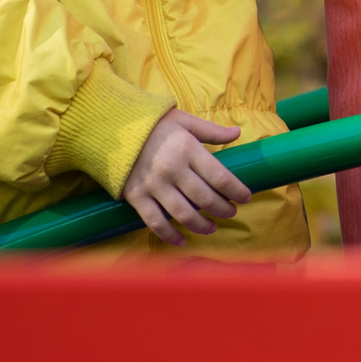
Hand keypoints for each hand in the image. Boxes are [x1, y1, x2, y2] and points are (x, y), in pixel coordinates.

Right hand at [121, 109, 249, 245]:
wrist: (113, 129)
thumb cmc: (155, 124)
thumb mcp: (185, 121)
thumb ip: (212, 131)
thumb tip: (237, 133)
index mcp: (188, 149)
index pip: (219, 176)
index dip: (236, 190)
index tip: (246, 197)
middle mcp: (172, 169)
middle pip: (204, 198)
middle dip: (223, 209)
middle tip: (232, 212)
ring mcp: (153, 185)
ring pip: (183, 213)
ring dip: (201, 225)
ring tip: (212, 227)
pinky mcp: (136, 197)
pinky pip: (155, 221)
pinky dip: (169, 235)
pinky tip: (182, 240)